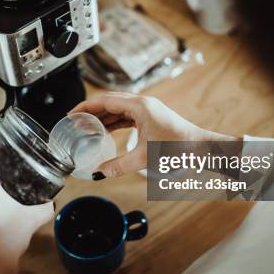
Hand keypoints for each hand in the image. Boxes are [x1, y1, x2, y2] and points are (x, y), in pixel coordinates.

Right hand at [69, 92, 237, 177]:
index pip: (105, 101)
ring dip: (101, 117)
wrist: (201, 148)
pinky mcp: (150, 117)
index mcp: (139, 106)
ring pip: (117, 109)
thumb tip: (99, 173)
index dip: (85, 107)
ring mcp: (147, 110)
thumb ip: (119, 166)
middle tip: (74, 122)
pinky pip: (126, 116)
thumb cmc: (179, 148)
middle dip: (90, 111)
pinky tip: (105, 131)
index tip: (71, 114)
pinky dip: (113, 122)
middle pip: (109, 102)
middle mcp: (142, 104)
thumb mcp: (144, 158)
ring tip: (86, 127)